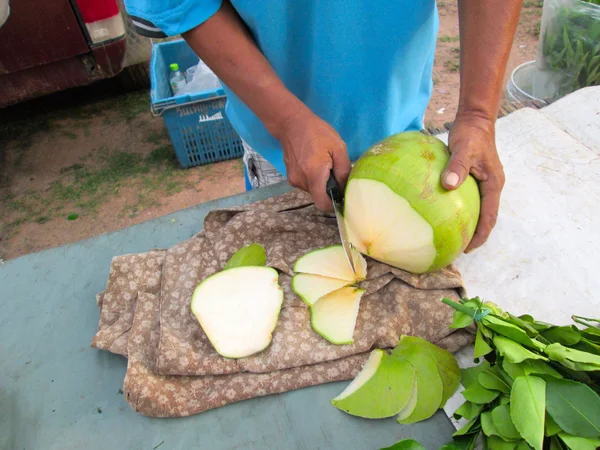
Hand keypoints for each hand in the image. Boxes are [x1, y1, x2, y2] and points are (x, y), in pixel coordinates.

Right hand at [275, 110, 351, 210]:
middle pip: (319, 196)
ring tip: (325, 164)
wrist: (291, 123)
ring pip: (312, 189)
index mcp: (314, 176)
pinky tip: (315, 163)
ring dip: (321, 182)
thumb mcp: (338, 148)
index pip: (323, 204)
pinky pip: (306, 183)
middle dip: (329, 189)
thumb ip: (344, 170)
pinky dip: (313, 178)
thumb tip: (346, 188)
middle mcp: (301, 182)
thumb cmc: (317, 132)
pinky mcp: (290, 176)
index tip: (342, 198)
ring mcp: (293, 179)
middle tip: (336, 173)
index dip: (334, 205)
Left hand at [441, 114, 504, 252]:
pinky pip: (468, 199)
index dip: (480, 236)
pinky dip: (460, 210)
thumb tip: (448, 185)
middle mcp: (491, 187)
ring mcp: (483, 183)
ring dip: (468, 224)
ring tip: (452, 237)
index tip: (467, 249)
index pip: (490, 217)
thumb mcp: (463, 149)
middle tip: (457, 249)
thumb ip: (457, 167)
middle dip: (474, 235)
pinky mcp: (473, 178)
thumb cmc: (471, 134)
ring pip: (478, 210)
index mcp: (493, 185)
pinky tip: (443, 214)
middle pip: (486, 218)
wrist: (475, 120)